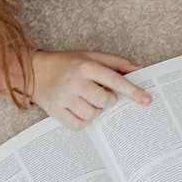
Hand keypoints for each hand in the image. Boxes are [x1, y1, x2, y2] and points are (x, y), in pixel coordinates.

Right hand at [29, 50, 151, 128]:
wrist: (34, 70)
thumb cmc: (67, 63)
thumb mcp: (91, 56)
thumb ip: (117, 63)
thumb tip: (140, 70)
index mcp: (87, 66)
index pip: (115, 79)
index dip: (133, 91)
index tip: (146, 100)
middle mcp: (75, 81)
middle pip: (105, 101)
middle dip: (108, 101)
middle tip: (100, 94)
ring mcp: (64, 97)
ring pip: (92, 114)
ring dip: (95, 111)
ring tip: (87, 101)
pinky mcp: (54, 111)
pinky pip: (78, 125)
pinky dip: (83, 121)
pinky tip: (79, 110)